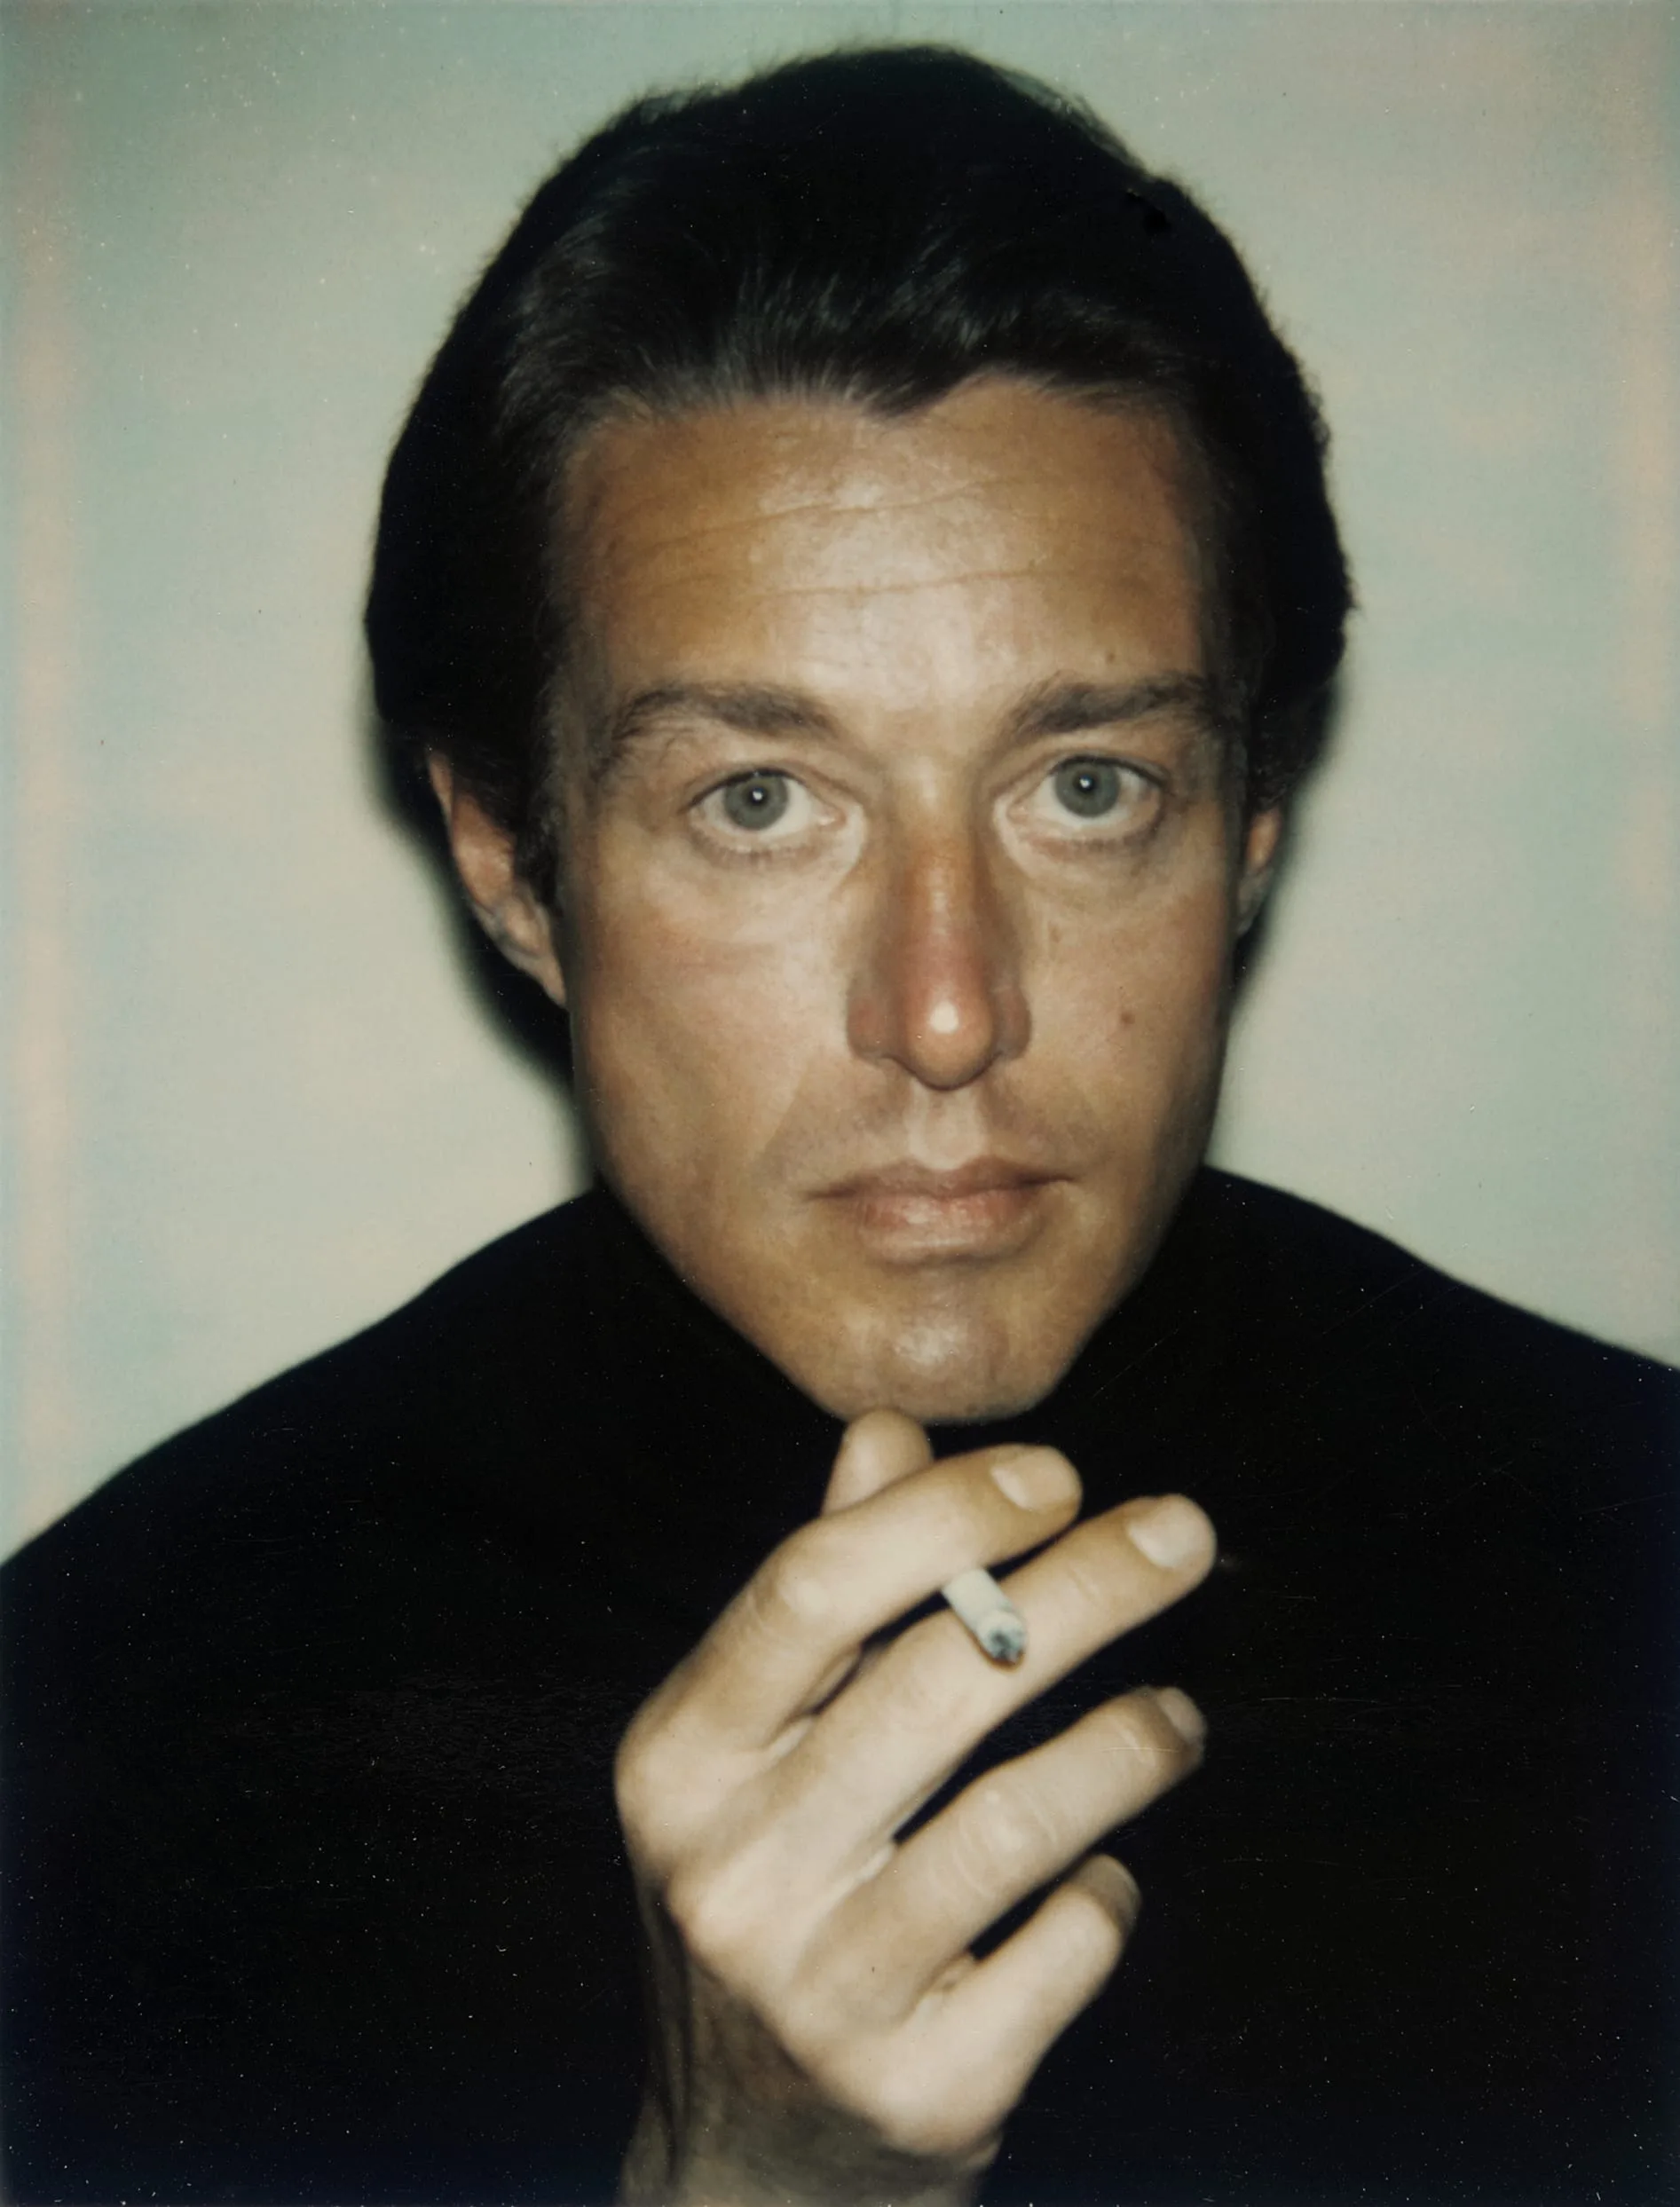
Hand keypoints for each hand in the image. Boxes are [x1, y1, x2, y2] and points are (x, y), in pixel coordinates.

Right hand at [615, 1410, 1214, 2206]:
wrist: (744, 2177)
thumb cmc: (765, 1906)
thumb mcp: (746, 1757)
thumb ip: (818, 1589)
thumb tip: (886, 1431)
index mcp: (677, 1762)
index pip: (811, 1588)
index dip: (948, 1512)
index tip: (1060, 1475)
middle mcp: (729, 1873)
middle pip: (938, 1680)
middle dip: (1088, 1585)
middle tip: (1184, 1532)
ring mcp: (820, 1995)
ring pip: (1021, 1817)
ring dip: (1131, 1740)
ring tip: (1176, 1716)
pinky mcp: (924, 2093)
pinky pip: (1066, 1950)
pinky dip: (1108, 1891)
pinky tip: (1106, 1872)